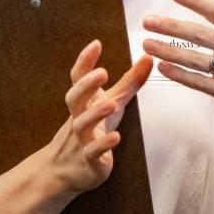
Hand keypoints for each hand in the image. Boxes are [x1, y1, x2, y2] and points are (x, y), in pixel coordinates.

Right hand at [42, 40, 152, 193]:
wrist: (64, 170)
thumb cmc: (93, 130)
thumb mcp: (113, 102)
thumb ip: (129, 82)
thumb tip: (148, 57)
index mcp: (83, 102)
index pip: (78, 79)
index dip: (85, 62)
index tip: (96, 44)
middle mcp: (78, 117)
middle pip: (74, 98)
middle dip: (86, 85)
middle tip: (101, 72)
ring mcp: (81, 139)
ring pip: (82, 125)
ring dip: (96, 114)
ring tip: (111, 104)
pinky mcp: (88, 160)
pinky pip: (92, 152)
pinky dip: (103, 144)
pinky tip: (116, 137)